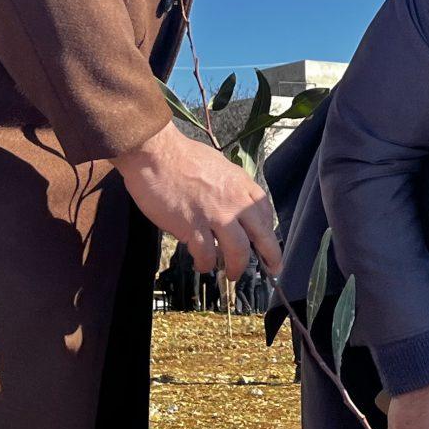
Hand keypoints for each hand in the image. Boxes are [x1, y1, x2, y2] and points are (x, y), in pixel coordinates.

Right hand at [114, 122, 282, 277]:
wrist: (156, 154)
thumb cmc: (182, 156)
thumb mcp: (219, 165)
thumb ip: (230, 186)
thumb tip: (234, 203)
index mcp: (241, 184)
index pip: (266, 213)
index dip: (269, 232)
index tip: (268, 243)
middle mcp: (234, 201)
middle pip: (261, 236)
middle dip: (270, 257)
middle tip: (272, 269)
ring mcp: (215, 215)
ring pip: (238, 251)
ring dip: (236, 267)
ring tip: (231, 274)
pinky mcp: (192, 226)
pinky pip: (206, 254)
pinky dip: (205, 264)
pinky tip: (202, 265)